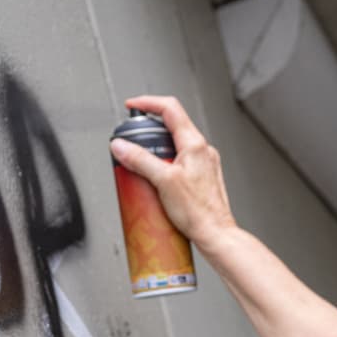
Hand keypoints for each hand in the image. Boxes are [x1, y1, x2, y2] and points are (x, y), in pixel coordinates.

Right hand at [109, 94, 237, 251]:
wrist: (215, 233)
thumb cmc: (198, 211)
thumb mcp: (163, 181)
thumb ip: (140, 160)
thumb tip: (120, 145)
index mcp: (195, 144)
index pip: (170, 109)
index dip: (148, 103)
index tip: (133, 106)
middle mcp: (203, 150)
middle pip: (172, 126)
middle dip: (149, 130)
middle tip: (134, 140)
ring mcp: (204, 163)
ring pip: (176, 145)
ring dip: (156, 149)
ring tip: (143, 164)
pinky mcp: (202, 177)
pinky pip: (181, 161)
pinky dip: (165, 164)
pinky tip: (157, 180)